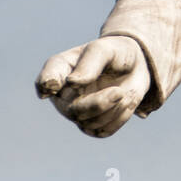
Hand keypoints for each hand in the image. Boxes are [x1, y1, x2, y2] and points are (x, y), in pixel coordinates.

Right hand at [35, 36, 150, 138]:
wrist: (135, 66)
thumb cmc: (114, 53)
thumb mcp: (105, 50)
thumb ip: (89, 63)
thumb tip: (72, 83)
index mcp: (60, 69)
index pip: (46, 80)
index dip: (47, 84)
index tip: (52, 85)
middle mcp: (63, 93)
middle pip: (71, 111)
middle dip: (97, 105)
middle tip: (119, 92)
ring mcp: (76, 111)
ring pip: (89, 124)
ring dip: (113, 109)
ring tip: (123, 91)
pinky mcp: (92, 124)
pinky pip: (103, 131)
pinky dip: (119, 118)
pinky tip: (125, 102)